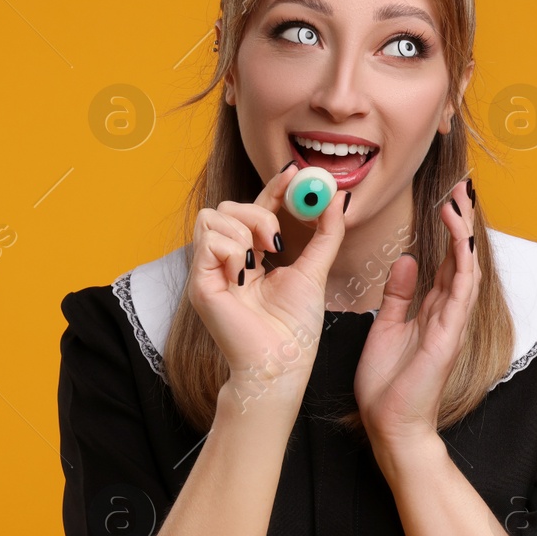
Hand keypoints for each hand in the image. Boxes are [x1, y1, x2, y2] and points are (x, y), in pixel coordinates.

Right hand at [186, 162, 347, 403]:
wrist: (282, 363)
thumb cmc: (294, 328)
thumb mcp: (315, 270)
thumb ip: (326, 234)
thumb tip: (337, 198)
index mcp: (252, 257)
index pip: (257, 210)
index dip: (273, 188)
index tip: (296, 172)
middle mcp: (227, 260)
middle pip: (229, 205)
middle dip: (259, 212)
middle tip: (278, 242)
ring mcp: (210, 271)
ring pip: (214, 216)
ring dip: (245, 230)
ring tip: (261, 261)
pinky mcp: (199, 282)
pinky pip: (208, 240)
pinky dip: (232, 251)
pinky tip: (245, 276)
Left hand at [356, 179, 479, 444]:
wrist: (390, 424)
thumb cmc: (388, 384)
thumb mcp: (387, 327)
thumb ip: (400, 295)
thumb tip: (408, 260)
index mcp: (432, 311)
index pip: (445, 262)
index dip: (448, 231)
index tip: (445, 201)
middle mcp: (447, 313)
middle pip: (460, 259)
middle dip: (462, 224)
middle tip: (460, 190)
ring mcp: (451, 323)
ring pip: (465, 269)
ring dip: (464, 235)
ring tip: (459, 203)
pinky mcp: (448, 334)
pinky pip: (460, 292)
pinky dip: (461, 263)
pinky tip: (459, 239)